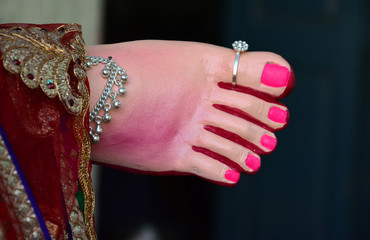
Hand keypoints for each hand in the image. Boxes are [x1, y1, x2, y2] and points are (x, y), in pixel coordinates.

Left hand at [87, 40, 293, 184]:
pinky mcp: (174, 156)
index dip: (266, 91)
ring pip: (226, 143)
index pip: (248, 82)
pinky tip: (235, 174)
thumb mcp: (199, 61)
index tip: (281, 95)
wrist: (97, 101)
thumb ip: (245, 68)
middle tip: (274, 128)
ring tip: (257, 156)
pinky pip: (205, 166)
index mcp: (206, 74)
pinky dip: (221, 171)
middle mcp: (199, 103)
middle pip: (241, 115)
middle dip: (258, 123)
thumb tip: (288, 75)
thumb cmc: (145, 72)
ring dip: (244, 150)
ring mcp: (188, 130)